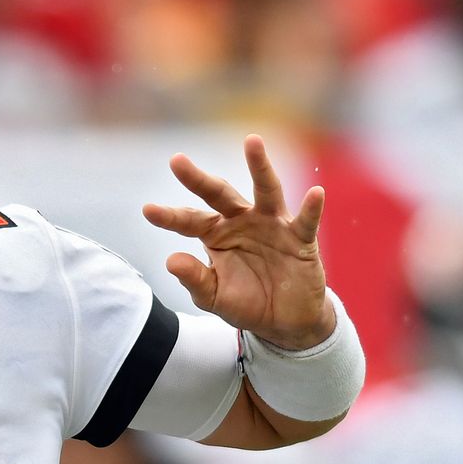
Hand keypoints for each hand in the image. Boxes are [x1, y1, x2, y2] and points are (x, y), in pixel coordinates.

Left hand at [142, 135, 330, 350]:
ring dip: (260, 167)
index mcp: (216, 234)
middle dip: (198, 179)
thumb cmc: (246, 302)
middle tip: (176, 161)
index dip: (170, 217)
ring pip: (265, 191)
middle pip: (219, 194)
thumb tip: (170, 261)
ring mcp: (272, 225)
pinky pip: (306, 221)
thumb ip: (194, 280)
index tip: (147, 210)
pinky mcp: (300, 238)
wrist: (283, 321)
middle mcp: (242, 221)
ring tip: (252, 142)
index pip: (189, 220)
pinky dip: (311, 207)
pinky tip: (315, 193)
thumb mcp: (214, 296)